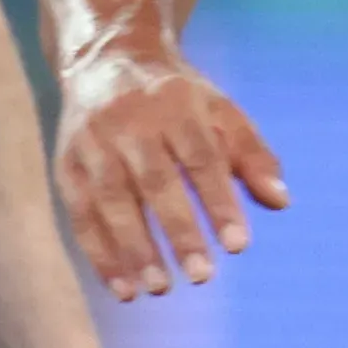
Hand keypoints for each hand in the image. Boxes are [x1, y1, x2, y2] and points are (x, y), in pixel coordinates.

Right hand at [54, 40, 289, 300]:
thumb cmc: (177, 98)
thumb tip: (280, 202)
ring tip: (161, 288)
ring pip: (111, 200)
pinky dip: (100, 254)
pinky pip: (81, 214)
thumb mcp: (220, 111)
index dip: (219, 202)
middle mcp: (129, 121)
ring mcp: (93, 143)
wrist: (105, 58)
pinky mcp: (67, 164)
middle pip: (155, 181)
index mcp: (175, 105)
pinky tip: (124, 288)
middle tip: (202, 276)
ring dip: (135, 249)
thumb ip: (251, 155)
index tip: (238, 246)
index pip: (201, 158)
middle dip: (178, 230)